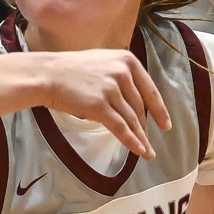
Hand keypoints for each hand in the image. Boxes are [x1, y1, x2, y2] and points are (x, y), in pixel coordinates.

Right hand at [40, 49, 171, 159]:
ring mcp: (111, 89)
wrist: (47, 74)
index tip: (165, 124)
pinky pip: (121, 127)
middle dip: (145, 127)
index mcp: (127, 60)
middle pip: (140, 106)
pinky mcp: (99, 105)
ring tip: (147, 153)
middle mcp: (122, 73)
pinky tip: (139, 151)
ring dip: (141, 138)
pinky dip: (132, 141)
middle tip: (148, 142)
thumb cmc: (71, 70)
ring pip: (132, 119)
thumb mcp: (103, 63)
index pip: (150, 89)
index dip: (159, 110)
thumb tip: (135, 99)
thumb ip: (121, 75)